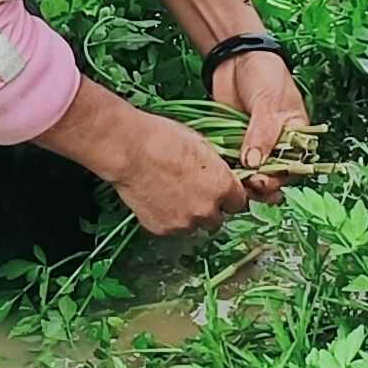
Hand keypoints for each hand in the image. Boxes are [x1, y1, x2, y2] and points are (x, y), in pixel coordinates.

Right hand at [97, 105, 253, 237]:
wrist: (129, 150)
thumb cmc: (163, 139)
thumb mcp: (202, 144)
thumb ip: (216, 167)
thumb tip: (219, 173)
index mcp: (222, 186)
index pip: (238, 203)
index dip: (228, 196)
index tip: (220, 191)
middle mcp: (207, 209)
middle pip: (216, 219)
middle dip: (208, 208)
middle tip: (193, 192)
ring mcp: (184, 223)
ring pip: (193, 225)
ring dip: (188, 215)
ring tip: (171, 194)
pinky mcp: (162, 229)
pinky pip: (171, 228)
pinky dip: (167, 217)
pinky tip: (156, 198)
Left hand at [213, 47, 311, 179]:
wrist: (235, 56)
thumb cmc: (264, 73)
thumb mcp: (269, 102)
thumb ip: (263, 133)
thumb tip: (254, 163)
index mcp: (296, 135)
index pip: (293, 166)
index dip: (280, 178)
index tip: (264, 181)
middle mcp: (277, 145)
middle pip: (272, 175)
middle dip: (260, 184)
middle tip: (247, 184)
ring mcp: (253, 145)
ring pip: (250, 173)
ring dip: (242, 181)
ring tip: (232, 184)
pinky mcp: (232, 143)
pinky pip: (231, 162)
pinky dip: (226, 169)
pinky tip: (219, 173)